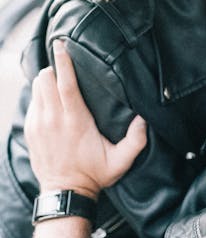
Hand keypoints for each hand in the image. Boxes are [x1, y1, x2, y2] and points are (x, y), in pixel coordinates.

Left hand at [25, 40, 146, 197]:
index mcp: (75, 121)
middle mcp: (54, 119)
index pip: (65, 83)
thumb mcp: (120, 161)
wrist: (65, 193)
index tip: (61, 44)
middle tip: (64, 62)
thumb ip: (135, 141)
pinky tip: (50, 97)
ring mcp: (39, 125)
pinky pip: (33, 102)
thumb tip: (144, 119)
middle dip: (54, 68)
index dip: (63, 62)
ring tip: (58, 79)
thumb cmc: (94, 175)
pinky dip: (40, 95)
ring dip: (46, 81)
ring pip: (37, 88)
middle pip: (46, 80)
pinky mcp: (30, 130)